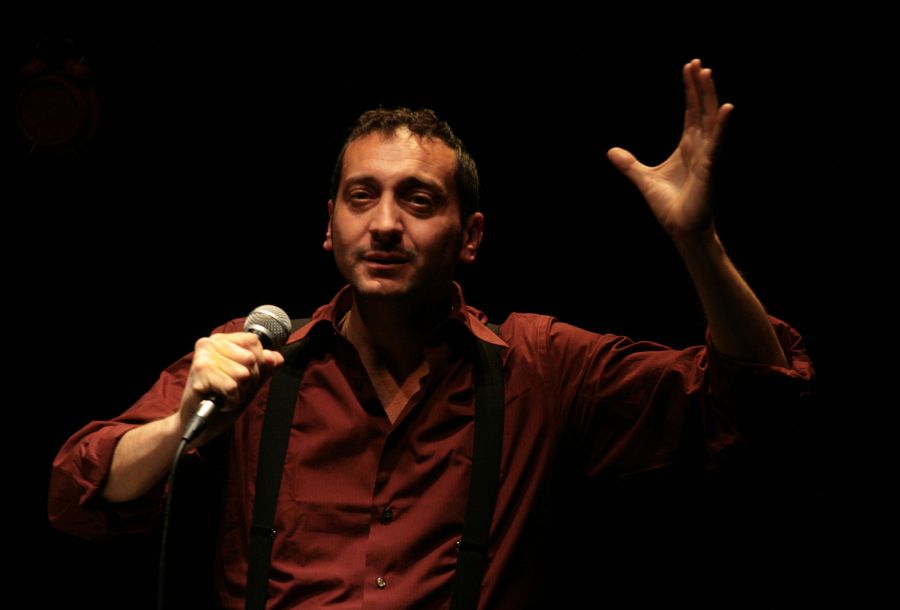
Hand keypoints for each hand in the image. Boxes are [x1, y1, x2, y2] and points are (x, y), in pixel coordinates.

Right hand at [178, 331, 283, 444]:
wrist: (199, 423)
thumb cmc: (222, 399)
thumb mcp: (249, 381)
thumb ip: (264, 367)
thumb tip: (276, 358)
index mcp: (222, 340)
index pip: (254, 342)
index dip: (258, 363)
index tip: (242, 376)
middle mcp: (210, 344)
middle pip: (252, 359)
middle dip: (248, 381)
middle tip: (231, 389)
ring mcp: (204, 357)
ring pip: (243, 374)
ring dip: (239, 392)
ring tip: (224, 395)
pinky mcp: (200, 373)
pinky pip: (232, 387)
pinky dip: (231, 400)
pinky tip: (220, 402)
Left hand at [607, 59, 732, 239]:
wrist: (679, 228)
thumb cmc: (669, 205)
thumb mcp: (643, 179)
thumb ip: (629, 164)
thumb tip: (610, 151)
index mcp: (688, 146)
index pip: (691, 112)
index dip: (690, 91)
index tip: (688, 68)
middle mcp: (700, 147)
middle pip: (703, 110)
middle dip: (701, 86)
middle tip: (697, 63)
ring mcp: (707, 156)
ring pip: (711, 120)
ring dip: (710, 97)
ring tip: (707, 74)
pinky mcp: (710, 168)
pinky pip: (717, 143)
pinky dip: (723, 126)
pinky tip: (727, 108)